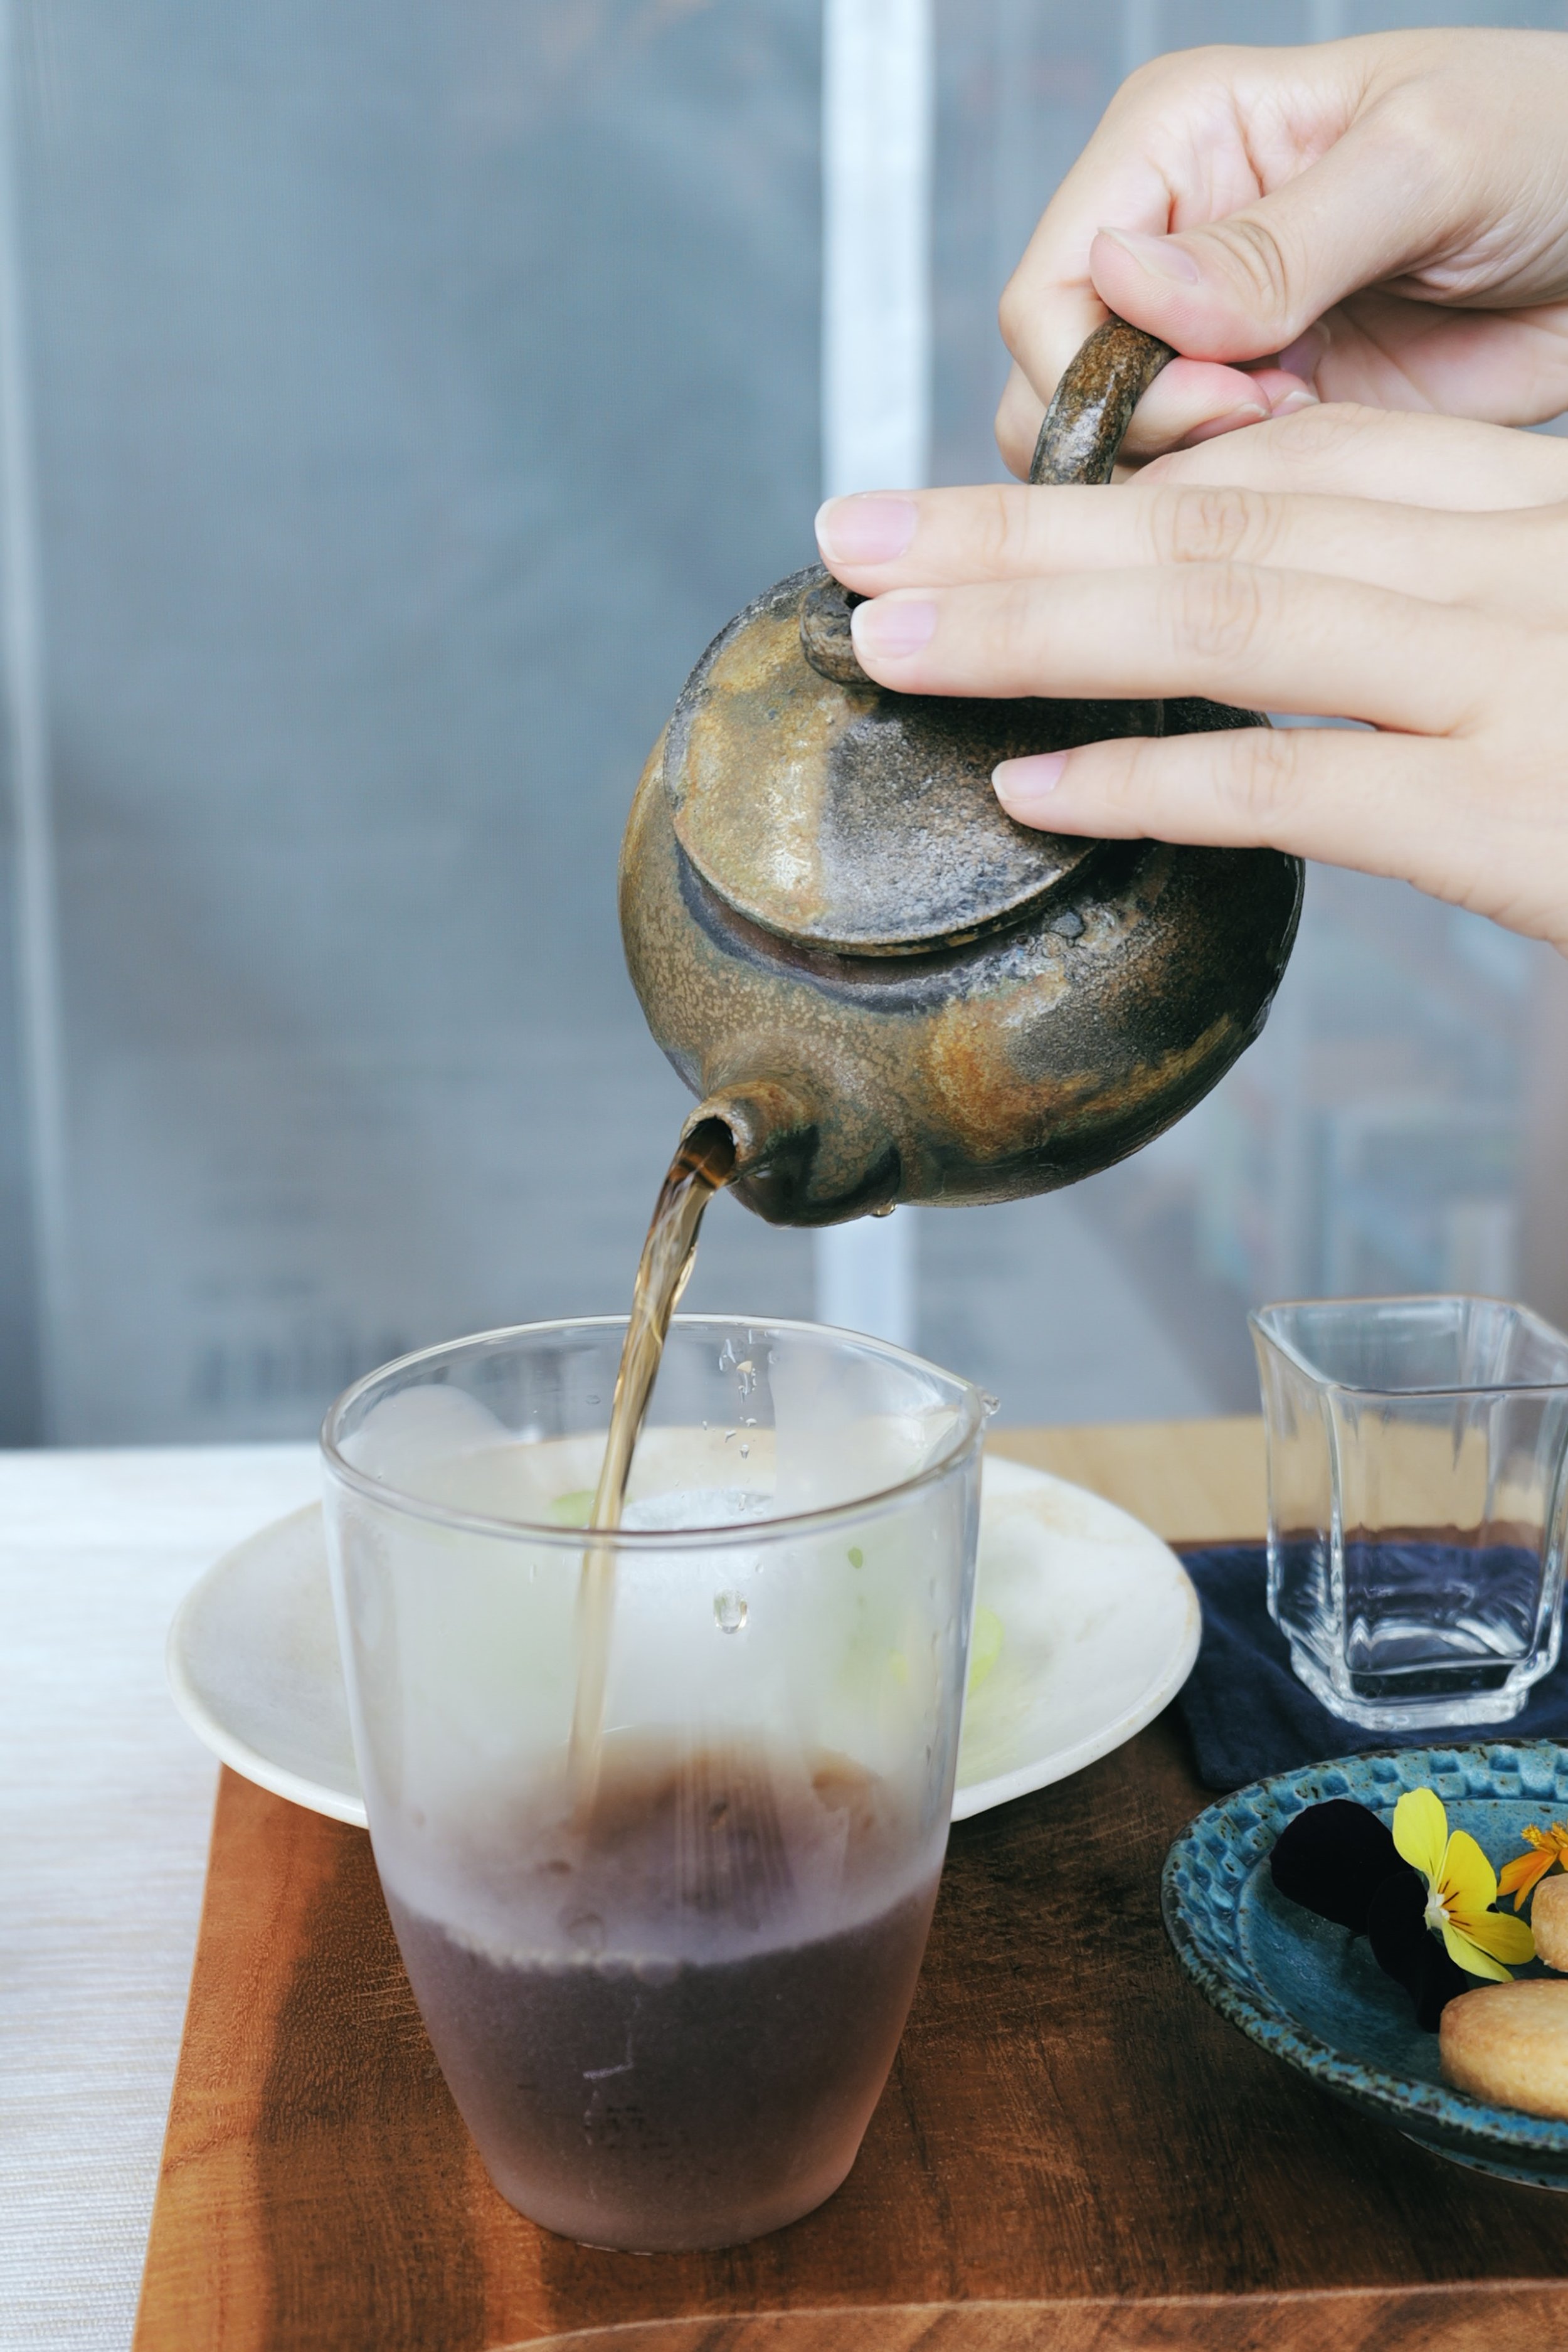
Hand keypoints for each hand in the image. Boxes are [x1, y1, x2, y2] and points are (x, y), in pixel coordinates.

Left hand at [815, 407, 1567, 949]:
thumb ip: (1469, 606)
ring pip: (1225, 617)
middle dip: (1012, 531)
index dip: (1117, 479)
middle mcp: (1511, 563)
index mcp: (1535, 506)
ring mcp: (1512, 676)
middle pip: (1219, 516)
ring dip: (1031, 626)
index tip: (985, 510)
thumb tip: (1331, 636)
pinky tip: (1033, 789)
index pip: (1297, 461)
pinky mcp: (1509, 808)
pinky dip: (1148, 780)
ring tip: (893, 642)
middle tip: (860, 543)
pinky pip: (1290, 780)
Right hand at [995, 29, 1567, 470]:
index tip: (1228, 390)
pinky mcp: (1257, 418)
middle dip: (1142, 431)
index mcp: (1176, 144)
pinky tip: (1320, 452)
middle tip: (1269, 417)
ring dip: (1188, 473)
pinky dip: (1232, 499)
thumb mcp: (1426, 161)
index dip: (1103, 370)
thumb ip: (1274, 239)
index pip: (1047, 290)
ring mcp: (1206, 340)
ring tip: (1303, 425)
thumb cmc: (1555, 144)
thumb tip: (1125, 286)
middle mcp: (1169, 243)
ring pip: (1103, 453)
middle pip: (1053, 385)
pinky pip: (1185, 492)